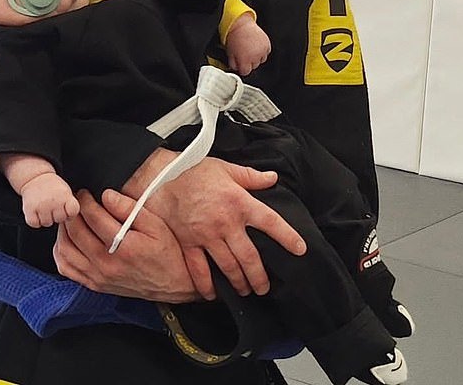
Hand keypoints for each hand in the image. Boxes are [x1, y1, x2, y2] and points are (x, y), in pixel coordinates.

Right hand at [21, 173, 79, 227]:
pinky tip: (36, 211)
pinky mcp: (29, 209)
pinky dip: (35, 220)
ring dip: (45, 218)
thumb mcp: (66, 192)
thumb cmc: (54, 189)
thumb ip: (70, 206)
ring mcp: (42, 205)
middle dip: (57, 215)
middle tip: (53, 206)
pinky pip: (35, 224)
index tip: (65, 207)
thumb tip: (69, 221)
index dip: (70, 213)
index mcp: (65, 195)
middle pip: (60, 219)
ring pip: (47, 223)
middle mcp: (54, 200)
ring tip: (44, 207)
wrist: (35, 178)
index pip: (73, 212)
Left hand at [53, 189, 197, 302]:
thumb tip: (107, 195)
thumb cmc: (167, 252)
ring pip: (65, 250)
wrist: (173, 284)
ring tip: (71, 217)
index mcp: (123, 247)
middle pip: (75, 231)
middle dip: (72, 211)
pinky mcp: (94, 285)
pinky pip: (67, 268)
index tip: (84, 192)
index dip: (85, 200)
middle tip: (75, 200)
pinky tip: (68, 239)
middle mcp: (106, 264)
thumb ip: (129, 208)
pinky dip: (61, 251)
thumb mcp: (156, 224)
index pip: (93, 217)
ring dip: (63, 230)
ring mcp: (98, 277)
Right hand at [126, 152, 305, 299]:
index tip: (300, 249)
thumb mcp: (226, 168)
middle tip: (265, 287)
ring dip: (240, 283)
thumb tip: (272, 178)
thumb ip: (251, 176)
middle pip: (250, 257)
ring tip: (246, 291)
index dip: (288, 237)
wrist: (163, 176)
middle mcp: (226, 222)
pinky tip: (213, 294)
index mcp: (239, 202)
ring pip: (229, 267)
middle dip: (260, 276)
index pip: (271, 222)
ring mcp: (207, 235)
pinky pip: (199, 270)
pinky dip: (207, 286)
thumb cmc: (194, 169)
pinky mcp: (189, 243)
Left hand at [226, 14, 270, 75]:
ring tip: (250, 49)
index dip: (242, 68)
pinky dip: (262, 51)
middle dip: (249, 62)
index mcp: (245, 60)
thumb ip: (233, 64)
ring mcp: (262, 51)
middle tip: (244, 54)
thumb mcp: (229, 53)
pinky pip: (266, 53)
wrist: (240, 24)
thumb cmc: (234, 37)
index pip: (245, 72)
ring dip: (256, 57)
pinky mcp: (267, 45)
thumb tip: (236, 69)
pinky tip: (255, 46)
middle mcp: (255, 57)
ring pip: (261, 60)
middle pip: (254, 66)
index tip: (241, 64)